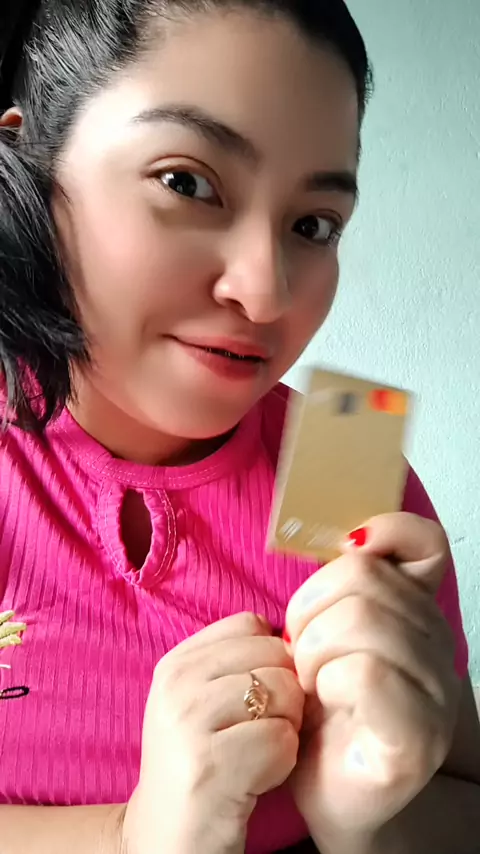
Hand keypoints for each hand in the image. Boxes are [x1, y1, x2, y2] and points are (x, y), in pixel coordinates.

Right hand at [122, 612, 303, 853]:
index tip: (258, 696)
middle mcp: (177, 684)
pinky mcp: (209, 765)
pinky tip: (255, 779)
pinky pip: (282, 741)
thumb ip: (238, 662)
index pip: (252, 623)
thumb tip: (297, 637)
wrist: (167, 838)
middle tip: (261, 732)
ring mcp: (188, 723)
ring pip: (283, 693)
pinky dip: (282, 763)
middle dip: (286, 695)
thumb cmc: (202, 763)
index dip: (272, 657)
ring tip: (257, 754)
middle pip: (274, 656)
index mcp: (176, 662)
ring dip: (286, 729)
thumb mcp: (202, 701)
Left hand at [285, 513, 460, 848]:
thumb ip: (340, 587)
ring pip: (359, 619)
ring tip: (307, 679)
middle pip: (363, 576)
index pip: (424, 541)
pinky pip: (363, 672)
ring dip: (311, 648)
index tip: (344, 556)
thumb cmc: (320, 708)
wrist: (329, 792)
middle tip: (299, 650)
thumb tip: (344, 538)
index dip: (384, 531)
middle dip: (309, 608)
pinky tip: (319, 702)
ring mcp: (435, 694)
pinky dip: (324, 682)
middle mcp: (438, 645)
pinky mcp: (416, 738)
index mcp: (417, 612)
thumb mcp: (325, 632)